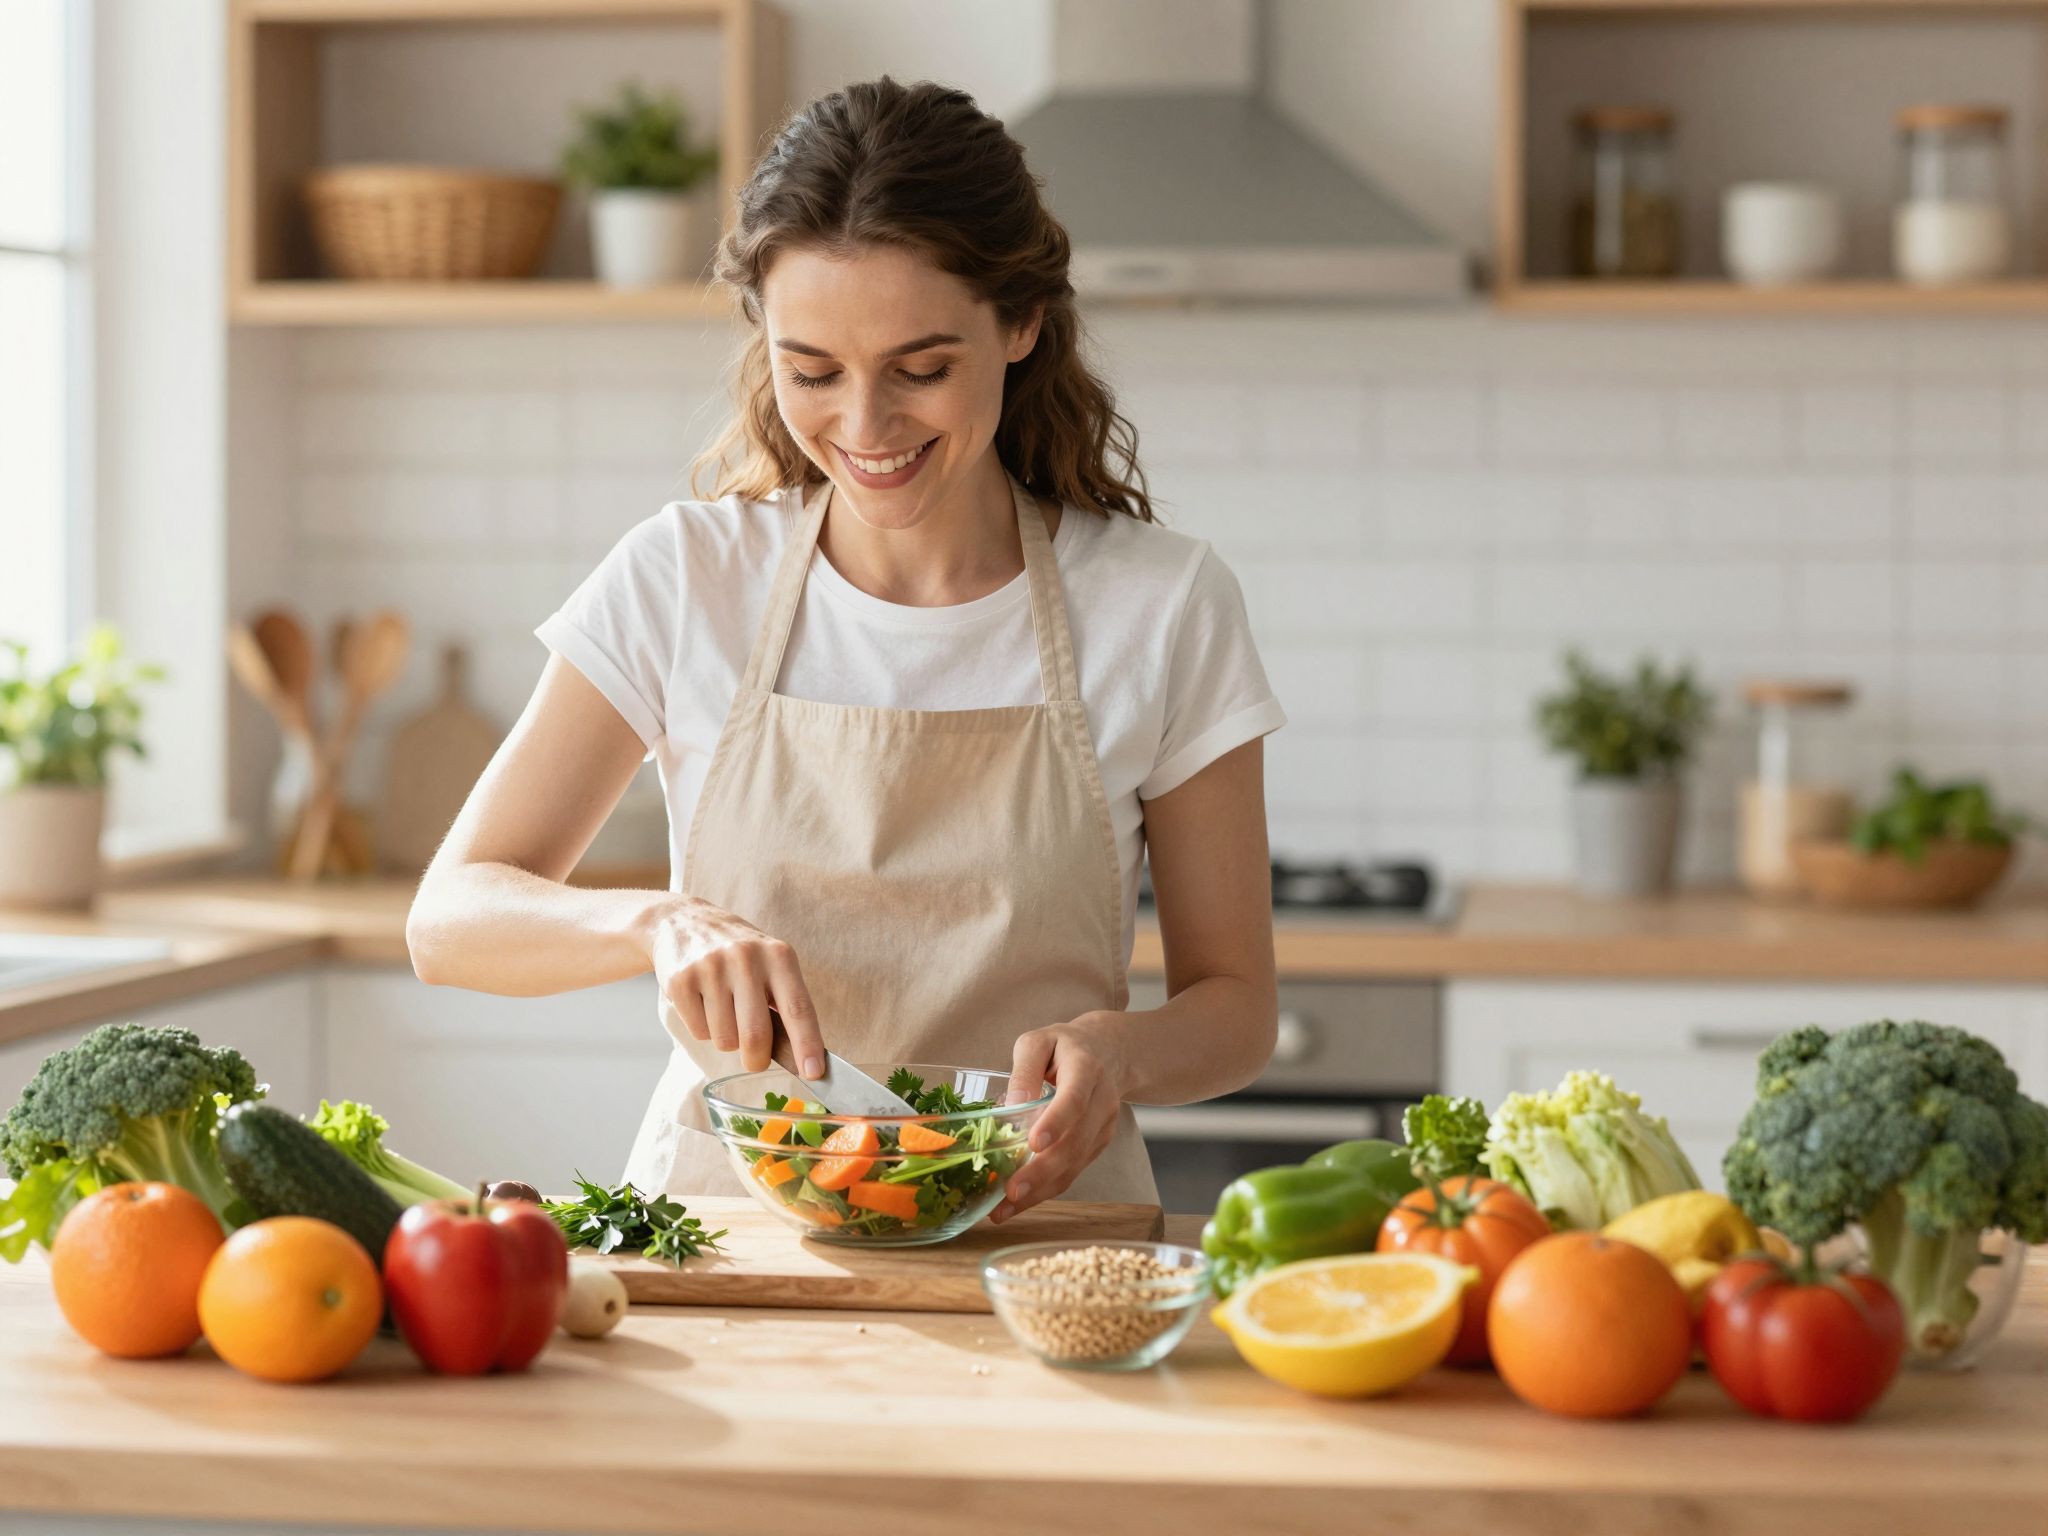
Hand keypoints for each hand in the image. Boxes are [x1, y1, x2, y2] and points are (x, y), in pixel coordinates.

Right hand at [648, 897, 823, 1075]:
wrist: (682, 921)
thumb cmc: (738, 954)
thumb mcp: (770, 963)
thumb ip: (785, 1003)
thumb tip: (803, 1059)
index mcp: (778, 956)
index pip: (798, 1008)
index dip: (807, 1044)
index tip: (814, 1073)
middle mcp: (746, 959)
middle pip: (755, 1036)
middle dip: (756, 1060)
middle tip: (754, 1059)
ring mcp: (710, 968)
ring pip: (725, 1039)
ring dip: (726, 1039)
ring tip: (723, 1009)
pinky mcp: (681, 981)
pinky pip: (698, 1032)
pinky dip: (703, 1029)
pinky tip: (702, 1002)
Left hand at [992, 1012, 1130, 1223]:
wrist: (1109, 1053)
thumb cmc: (1064, 1047)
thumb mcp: (1038, 1041)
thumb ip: (1024, 1068)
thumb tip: (1011, 1106)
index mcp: (1086, 1069)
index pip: (1075, 1098)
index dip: (1057, 1121)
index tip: (1034, 1143)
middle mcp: (1101, 1101)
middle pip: (1076, 1141)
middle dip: (1043, 1171)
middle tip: (1011, 1192)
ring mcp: (1104, 1127)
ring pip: (1075, 1164)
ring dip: (1041, 1190)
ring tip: (1004, 1210)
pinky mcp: (1098, 1145)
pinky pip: (1073, 1170)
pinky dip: (1046, 1190)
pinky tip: (1018, 1203)